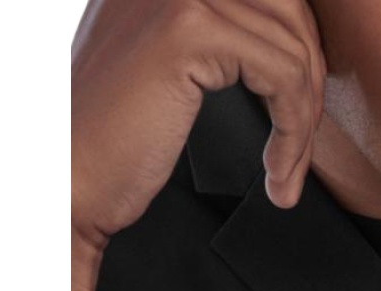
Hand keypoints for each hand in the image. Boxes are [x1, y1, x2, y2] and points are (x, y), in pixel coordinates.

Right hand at [71, 0, 326, 290]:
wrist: (69, 183)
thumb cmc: (116, 142)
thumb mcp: (170, 69)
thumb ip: (219, 41)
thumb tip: (290, 44)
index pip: (271, 1)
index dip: (300, 58)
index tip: (298, 119)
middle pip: (292, 12)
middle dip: (310, 89)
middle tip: (299, 150)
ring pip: (295, 50)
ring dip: (303, 123)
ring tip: (286, 172)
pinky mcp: (188, 30)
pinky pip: (284, 77)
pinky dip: (293, 134)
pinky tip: (276, 174)